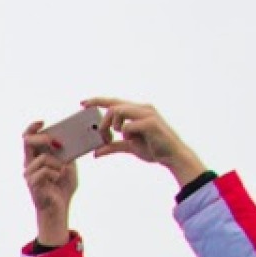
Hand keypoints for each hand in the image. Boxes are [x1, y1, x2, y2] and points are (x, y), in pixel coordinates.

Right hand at [21, 121, 77, 245]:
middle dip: (44, 138)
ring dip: (57, 163)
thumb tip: (69, 137)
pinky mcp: (32, 184)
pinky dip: (56, 173)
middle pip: (27, 141)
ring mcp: (28, 174)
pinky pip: (45, 171)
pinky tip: (57, 179)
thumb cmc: (62, 187)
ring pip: (43, 158)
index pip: (28, 137)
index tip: (43, 121)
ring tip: (61, 172)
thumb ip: (66, 152)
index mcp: (35, 157)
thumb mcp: (68, 164)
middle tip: (58, 143)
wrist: (59, 208)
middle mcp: (28, 164)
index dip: (33, 126)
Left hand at [85, 97, 207, 185]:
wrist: (172, 156)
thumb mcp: (129, 147)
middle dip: (103, 123)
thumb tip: (95, 153)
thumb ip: (113, 147)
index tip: (82, 103)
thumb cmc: (153, 149)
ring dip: (112, 126)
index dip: (98, 100)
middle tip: (104, 138)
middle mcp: (142, 108)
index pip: (114, 102)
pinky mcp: (151, 123)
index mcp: (137, 111)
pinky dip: (125, 134)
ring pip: (118, 111)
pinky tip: (132, 139)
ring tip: (119, 137)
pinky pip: (128, 126)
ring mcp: (147, 114)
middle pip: (113, 107)